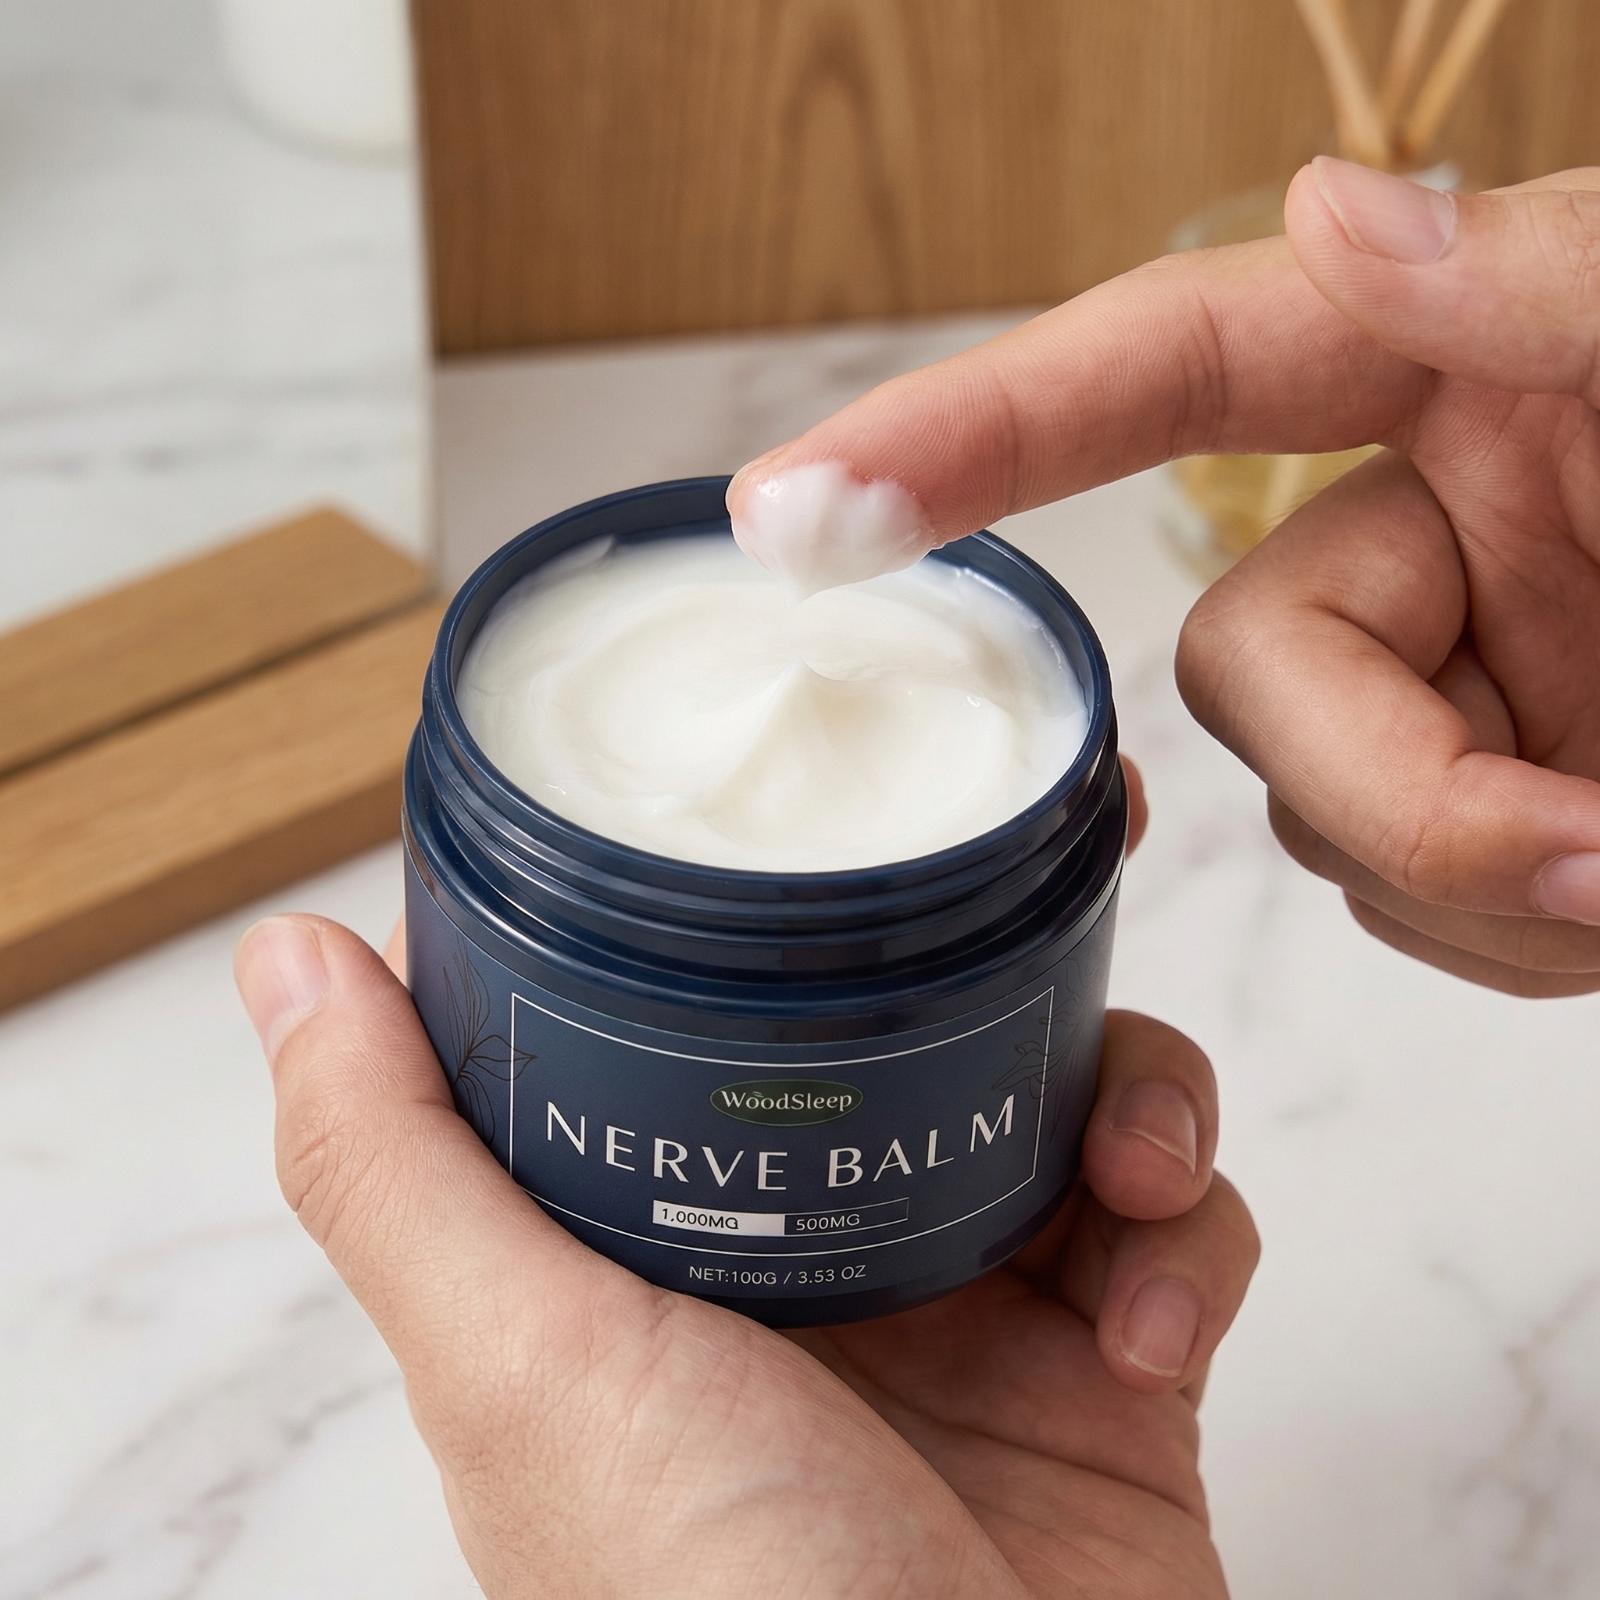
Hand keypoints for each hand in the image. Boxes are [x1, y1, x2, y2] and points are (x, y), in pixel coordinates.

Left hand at [235, 785, 1257, 1597]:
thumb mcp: (521, 1364)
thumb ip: (394, 1165)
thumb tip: (287, 957)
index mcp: (683, 1237)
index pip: (726, 1009)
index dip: (786, 895)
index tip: (844, 794)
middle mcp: (827, 1260)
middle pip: (925, 1029)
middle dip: (1008, 940)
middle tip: (1077, 850)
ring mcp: (982, 1317)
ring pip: (1076, 1103)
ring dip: (1133, 1095)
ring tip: (1134, 1163)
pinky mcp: (1116, 1378)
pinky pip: (1185, 1235)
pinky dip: (1198, 1244)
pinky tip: (1159, 1324)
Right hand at [731, 158, 1599, 995]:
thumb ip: (1551, 282)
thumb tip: (1332, 216)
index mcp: (1462, 371)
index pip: (1165, 371)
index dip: (968, 428)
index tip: (795, 505)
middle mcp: (1433, 525)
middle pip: (1242, 676)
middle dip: (1395, 790)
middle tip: (1590, 850)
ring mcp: (1462, 677)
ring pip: (1324, 822)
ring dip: (1484, 883)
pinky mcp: (1510, 808)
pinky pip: (1414, 909)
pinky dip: (1514, 940)